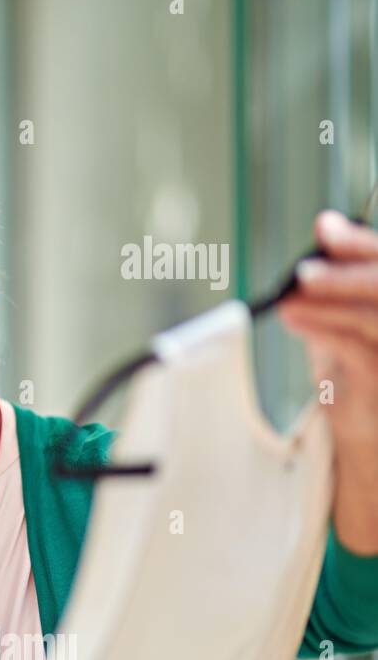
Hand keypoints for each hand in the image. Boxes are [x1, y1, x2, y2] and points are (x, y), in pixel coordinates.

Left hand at [281, 211, 377, 445]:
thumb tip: (323, 230)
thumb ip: (336, 279)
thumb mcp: (344, 317)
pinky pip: (358, 350)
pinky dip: (322, 330)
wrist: (368, 432)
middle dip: (347, 271)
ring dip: (328, 302)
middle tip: (303, 269)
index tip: (323, 227)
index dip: (359, 241)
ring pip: (373, 316)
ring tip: (289, 297)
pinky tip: (292, 319)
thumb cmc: (359, 368)